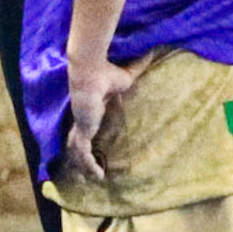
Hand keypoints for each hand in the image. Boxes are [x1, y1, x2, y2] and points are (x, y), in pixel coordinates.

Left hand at [58, 54, 135, 183]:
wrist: (91, 70)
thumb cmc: (108, 72)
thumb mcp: (128, 76)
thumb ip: (139, 68)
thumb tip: (155, 52)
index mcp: (91, 109)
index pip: (88, 127)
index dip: (89, 138)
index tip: (96, 147)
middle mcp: (84, 119)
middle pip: (78, 143)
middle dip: (79, 158)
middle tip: (83, 173)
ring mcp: (81, 125)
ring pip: (78, 152)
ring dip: (84, 166)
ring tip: (92, 180)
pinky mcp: (83, 131)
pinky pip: (84, 153)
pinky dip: (90, 165)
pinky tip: (99, 176)